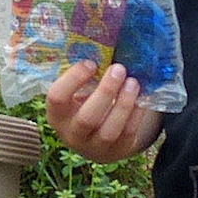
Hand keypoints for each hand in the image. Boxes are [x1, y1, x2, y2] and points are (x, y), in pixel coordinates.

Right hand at [46, 60, 161, 162]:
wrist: (95, 140)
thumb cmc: (84, 105)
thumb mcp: (77, 94)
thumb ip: (84, 77)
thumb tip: (102, 45)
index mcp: (57, 115)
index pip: (57, 98)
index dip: (73, 79)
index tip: (91, 63)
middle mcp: (72, 134)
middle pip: (87, 117)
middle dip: (105, 92)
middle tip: (119, 69)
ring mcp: (94, 147)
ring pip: (109, 130)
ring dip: (123, 104)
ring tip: (133, 82)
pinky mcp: (116, 152)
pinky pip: (127, 134)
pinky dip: (136, 114)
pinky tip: (141, 97)